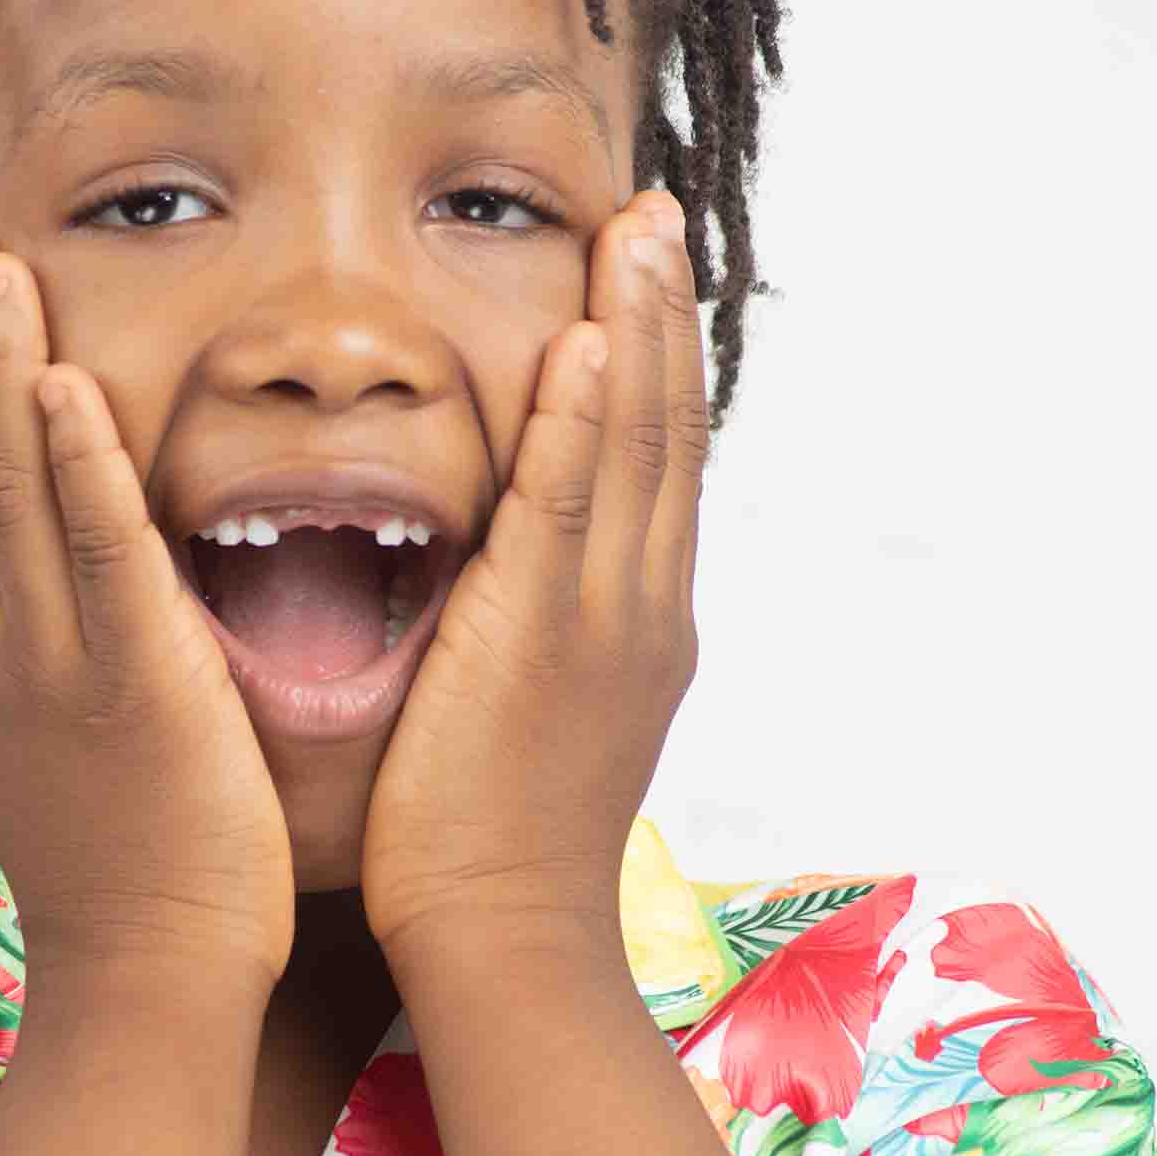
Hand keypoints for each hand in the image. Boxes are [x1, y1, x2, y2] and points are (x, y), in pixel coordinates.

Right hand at [0, 232, 296, 993]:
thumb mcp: (58, 748)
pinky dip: (74, 462)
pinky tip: (67, 381)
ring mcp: (51, 666)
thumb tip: (50, 600)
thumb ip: (50, 658)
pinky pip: (95, 553)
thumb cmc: (128, 872)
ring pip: (8, 492)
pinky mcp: (130, 685)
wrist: (148, 979)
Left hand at [360, 192, 703, 967]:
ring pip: (638, 448)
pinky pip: (571, 507)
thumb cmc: (488, 847)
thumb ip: (526, 637)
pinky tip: (587, 340)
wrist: (503, 941)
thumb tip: (496, 588)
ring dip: (638, 329)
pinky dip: (587, 420)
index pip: (657, 467)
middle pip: (668, 432)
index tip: (642, 278)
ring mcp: (606, 620)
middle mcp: (642, 608)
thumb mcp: (531, 718)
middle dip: (663, 317)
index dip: (655, 365)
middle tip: (653, 214)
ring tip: (635, 227)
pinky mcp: (546, 639)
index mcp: (637, 624)